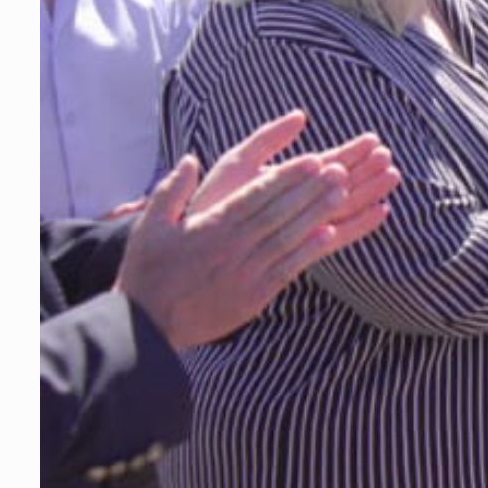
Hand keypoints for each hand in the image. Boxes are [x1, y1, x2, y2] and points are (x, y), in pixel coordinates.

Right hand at [117, 113, 401, 350]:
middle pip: (280, 211)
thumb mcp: (149, 227)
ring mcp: (245, 272)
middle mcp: (232, 247)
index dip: (288, 176)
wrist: (143, 329)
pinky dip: (309, 251)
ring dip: (318, 212)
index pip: (256, 195)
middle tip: (342, 168)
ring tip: (345, 191)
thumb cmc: (146, 274)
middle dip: (312, 188)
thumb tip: (190, 160)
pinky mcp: (252, 297)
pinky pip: (287, 269)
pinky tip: (331, 233)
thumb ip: (171, 191)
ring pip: (289, 236)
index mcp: (210, 227)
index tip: (315, 158)